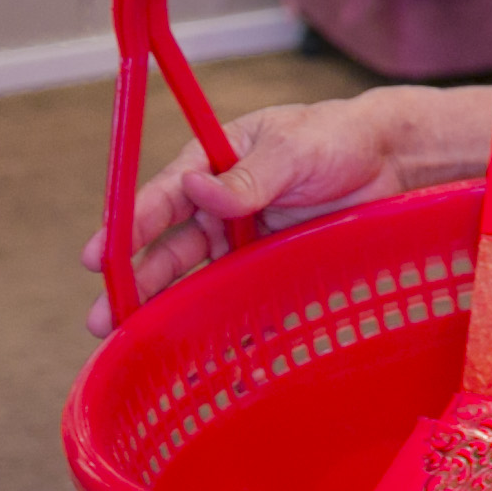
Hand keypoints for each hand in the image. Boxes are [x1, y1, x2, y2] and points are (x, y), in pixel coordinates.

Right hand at [81, 86, 491, 333]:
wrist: (393, 162)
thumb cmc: (338, 139)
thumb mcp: (293, 149)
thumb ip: (249, 174)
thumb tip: (198, 190)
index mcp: (213, 163)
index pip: (163, 197)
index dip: (129, 227)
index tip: (98, 257)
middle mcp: (219, 205)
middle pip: (169, 246)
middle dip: (133, 280)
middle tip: (101, 317)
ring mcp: (244, 237)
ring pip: (195, 275)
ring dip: (162, 304)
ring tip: (129, 338)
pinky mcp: (270, 265)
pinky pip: (238, 294)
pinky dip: (218, 318)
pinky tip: (196, 350)